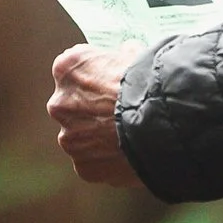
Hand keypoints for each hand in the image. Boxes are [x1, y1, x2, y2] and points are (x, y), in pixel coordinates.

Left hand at [47, 42, 145, 186]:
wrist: (161, 125)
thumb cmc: (149, 85)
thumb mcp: (136, 55)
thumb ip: (121, 56)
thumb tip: (128, 55)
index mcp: (67, 69)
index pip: (75, 69)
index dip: (97, 75)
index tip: (111, 81)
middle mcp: (60, 103)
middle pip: (73, 105)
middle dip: (93, 108)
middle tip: (119, 112)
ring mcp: (70, 138)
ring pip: (81, 137)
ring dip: (98, 136)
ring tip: (127, 136)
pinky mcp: (84, 167)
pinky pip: (93, 162)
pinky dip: (107, 159)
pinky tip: (127, 154)